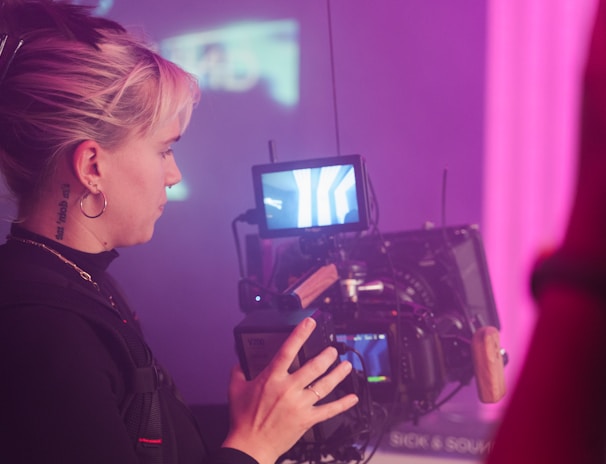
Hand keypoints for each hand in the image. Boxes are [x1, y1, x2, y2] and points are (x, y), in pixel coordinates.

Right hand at [222, 316, 358, 463]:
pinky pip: (329, 410)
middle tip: (333, 349)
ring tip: (346, 365)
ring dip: (338, 374)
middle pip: (313, 366)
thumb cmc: (242, 419)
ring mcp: (300, 404)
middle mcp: (288, 388)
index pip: (288, 350)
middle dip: (327, 355)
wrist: (250, 445)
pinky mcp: (307, 419)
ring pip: (324, 385)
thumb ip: (238, 371)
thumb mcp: (235, 389)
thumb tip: (240, 361)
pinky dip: (343, 404)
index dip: (300, 334)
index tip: (309, 323)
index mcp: (272, 378)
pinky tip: (353, 398)